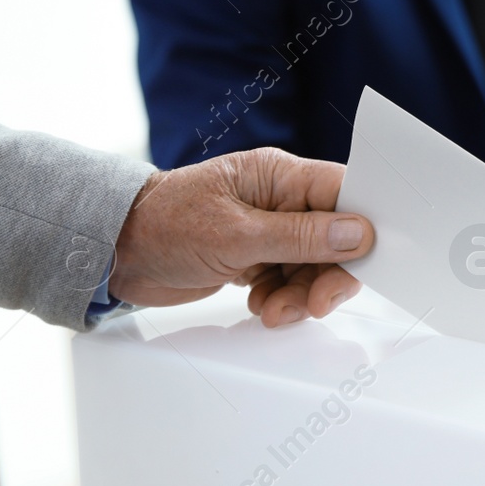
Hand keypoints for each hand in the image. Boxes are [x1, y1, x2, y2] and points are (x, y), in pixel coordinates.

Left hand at [112, 147, 374, 327]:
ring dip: (302, 294)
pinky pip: (290, 280)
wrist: (114, 251)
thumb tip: (359, 233)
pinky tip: (262, 305)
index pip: (344, 191)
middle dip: (329, 273)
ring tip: (275, 310)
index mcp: (280, 175)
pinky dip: (283, 299)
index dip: (365, 223)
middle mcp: (280, 199)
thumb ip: (300, 237)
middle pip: (335, 236)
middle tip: (317, 303)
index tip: (369, 258)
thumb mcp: (235, 235)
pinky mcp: (256, 256)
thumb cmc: (163, 225)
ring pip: (314, 265)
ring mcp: (268, 229)